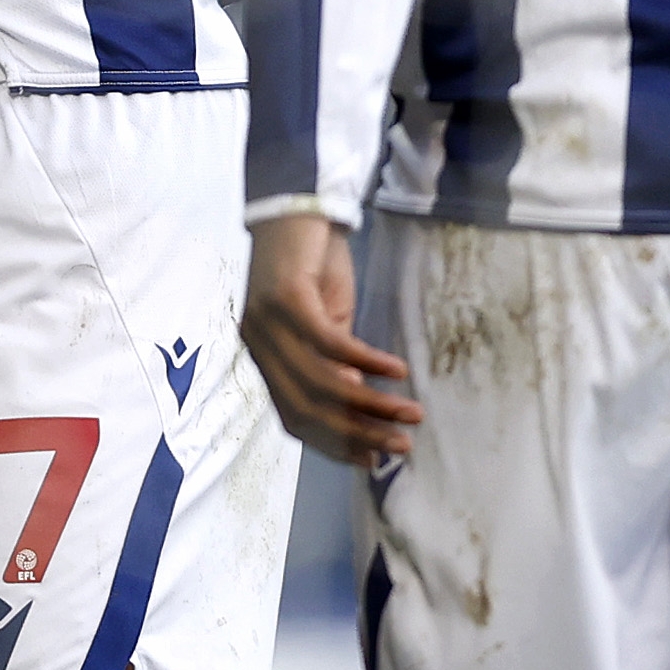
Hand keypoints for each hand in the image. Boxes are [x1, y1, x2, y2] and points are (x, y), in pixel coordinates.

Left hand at [244, 213, 420, 467]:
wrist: (294, 209)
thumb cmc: (310, 267)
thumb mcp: (323, 321)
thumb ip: (332, 363)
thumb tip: (355, 404)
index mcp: (264, 359)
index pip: (294, 419)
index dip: (333, 445)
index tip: (373, 461)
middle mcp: (259, 347)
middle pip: (307, 408)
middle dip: (357, 434)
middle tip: (401, 445)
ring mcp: (269, 324)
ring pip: (322, 381)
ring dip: (370, 404)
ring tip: (411, 413)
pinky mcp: (287, 299)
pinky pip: (330, 343)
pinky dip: (366, 361)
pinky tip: (398, 371)